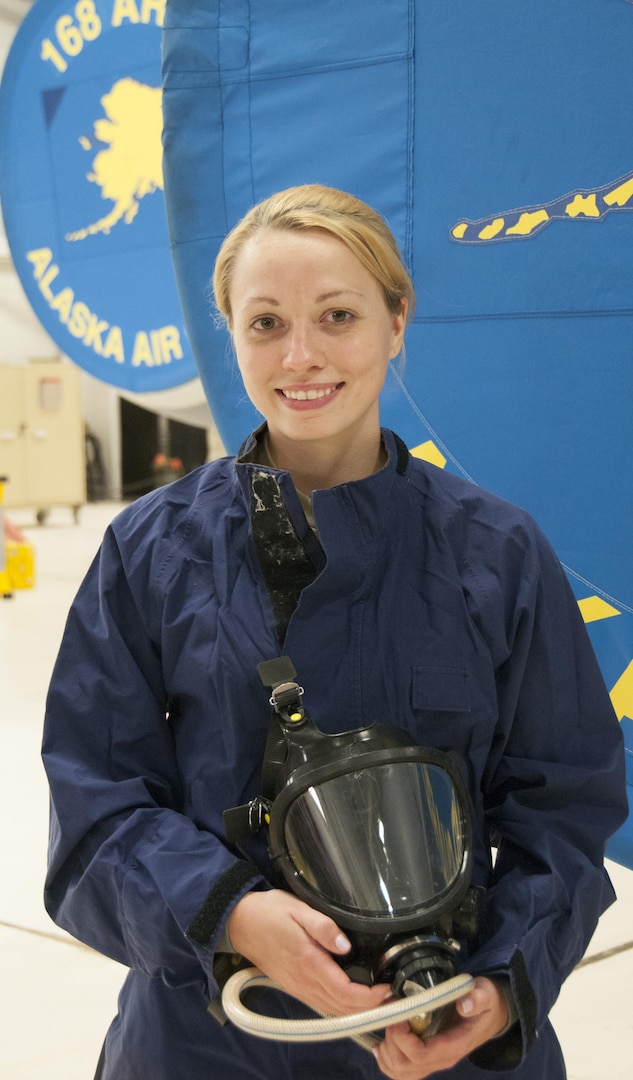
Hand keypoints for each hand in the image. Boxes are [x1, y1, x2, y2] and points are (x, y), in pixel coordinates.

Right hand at [226, 889, 389, 1016]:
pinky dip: (341, 1007)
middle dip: (369, 1007)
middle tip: (391, 995)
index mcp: (307, 963)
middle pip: (342, 1008)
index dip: (370, 997)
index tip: (387, 989)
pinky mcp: (294, 986)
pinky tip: (352, 997)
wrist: (239, 922)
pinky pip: (322, 1005)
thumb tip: (345, 945)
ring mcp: (297, 987)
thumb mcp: (298, 909)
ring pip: (333, 1010)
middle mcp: (303, 982)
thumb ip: (323, 927)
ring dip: (356, 1010)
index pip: (345, 992)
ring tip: (377, 998)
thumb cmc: (268, 913)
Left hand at [372, 976, 508, 1079]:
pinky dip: (386, 1060)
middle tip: (391, 1013)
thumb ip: (477, 999)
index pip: (420, 1055)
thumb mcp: (486, 994)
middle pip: (405, 1066)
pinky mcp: (426, 1058)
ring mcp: (432, 1061)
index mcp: (452, 1046)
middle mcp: (440, 1059)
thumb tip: (464, 1005)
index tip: (398, 1013)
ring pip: (400, 1072)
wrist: (490, 1015)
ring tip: (386, 1025)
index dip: (402, 1037)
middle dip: (391, 1041)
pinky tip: (381, 1043)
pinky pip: (401, 1070)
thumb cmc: (486, 1004)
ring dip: (386, 1052)